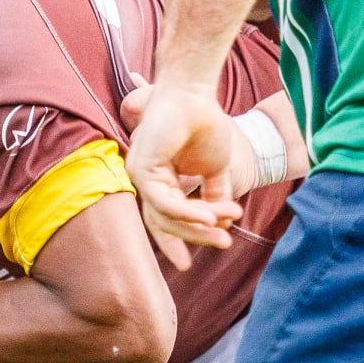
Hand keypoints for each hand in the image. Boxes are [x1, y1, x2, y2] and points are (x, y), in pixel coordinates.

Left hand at [124, 81, 240, 270]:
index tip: (187, 265)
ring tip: (223, 232)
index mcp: (160, 181)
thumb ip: (215, 196)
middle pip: (165, 222)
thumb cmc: (205, 125)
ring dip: (197, 227)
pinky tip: (210, 217)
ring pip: (164, 216)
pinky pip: (163, 202)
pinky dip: (187, 213)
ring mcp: (140, 175)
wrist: (197, 97)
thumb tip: (222, 225)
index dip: (177, 242)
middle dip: (195, 238)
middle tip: (223, 245)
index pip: (163, 220)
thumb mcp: (216, 170)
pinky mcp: (140, 168)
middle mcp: (145, 180)